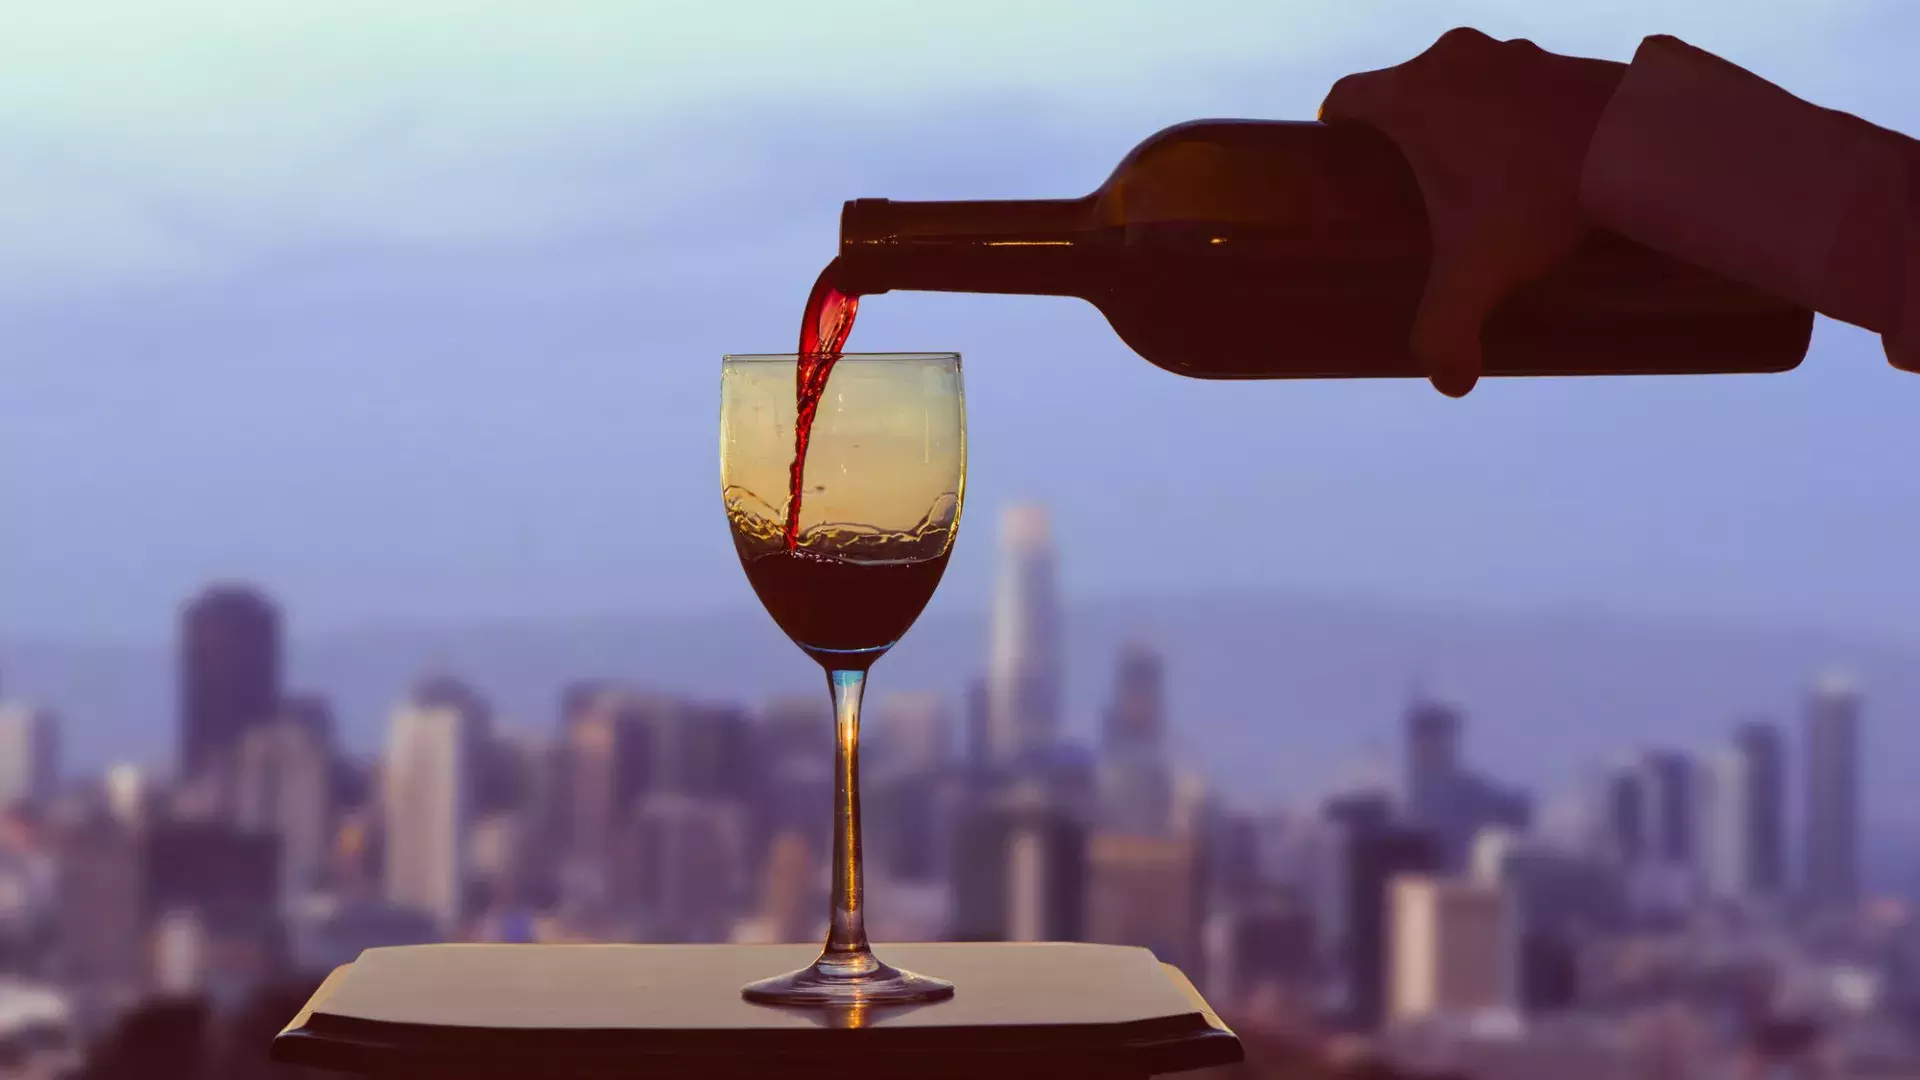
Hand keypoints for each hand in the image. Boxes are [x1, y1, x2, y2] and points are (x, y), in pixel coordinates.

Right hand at [1321, 28, 1624, 395]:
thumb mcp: (1479, 271)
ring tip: (1482, 179)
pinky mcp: (1565, 61)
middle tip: (1416, 188)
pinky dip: (1519, 116)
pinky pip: (1522, 86)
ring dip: (1467, 122)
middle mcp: (1456, 60)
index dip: (1337, 131)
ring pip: (1468, 84)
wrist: (1644, 145)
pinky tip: (1536, 161)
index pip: (1345, 98)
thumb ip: (1446, 329)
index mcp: (1412, 95)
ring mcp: (1515, 53)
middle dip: (1408, 136)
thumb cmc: (1543, 195)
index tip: (1347, 164)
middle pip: (1407, 91)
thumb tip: (1449, 382)